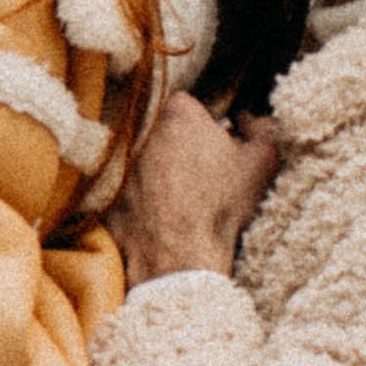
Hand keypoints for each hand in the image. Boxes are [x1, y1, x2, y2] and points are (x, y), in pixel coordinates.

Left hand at [107, 91, 279, 289]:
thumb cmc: (220, 207)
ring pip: (138, 157)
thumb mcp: (261, 163)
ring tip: (173, 199)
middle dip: (174, 145)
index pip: (188, 106)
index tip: (210, 147)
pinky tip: (152, 217)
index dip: (202, 126)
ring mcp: (116, 162)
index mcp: (177, 113)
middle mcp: (140, 130)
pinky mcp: (102, 194)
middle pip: (159, 129)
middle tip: (194, 173)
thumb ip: (262, 129)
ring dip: (152, 170)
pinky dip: (131, 199)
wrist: (180, 259)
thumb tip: (250, 119)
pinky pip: (118, 189)